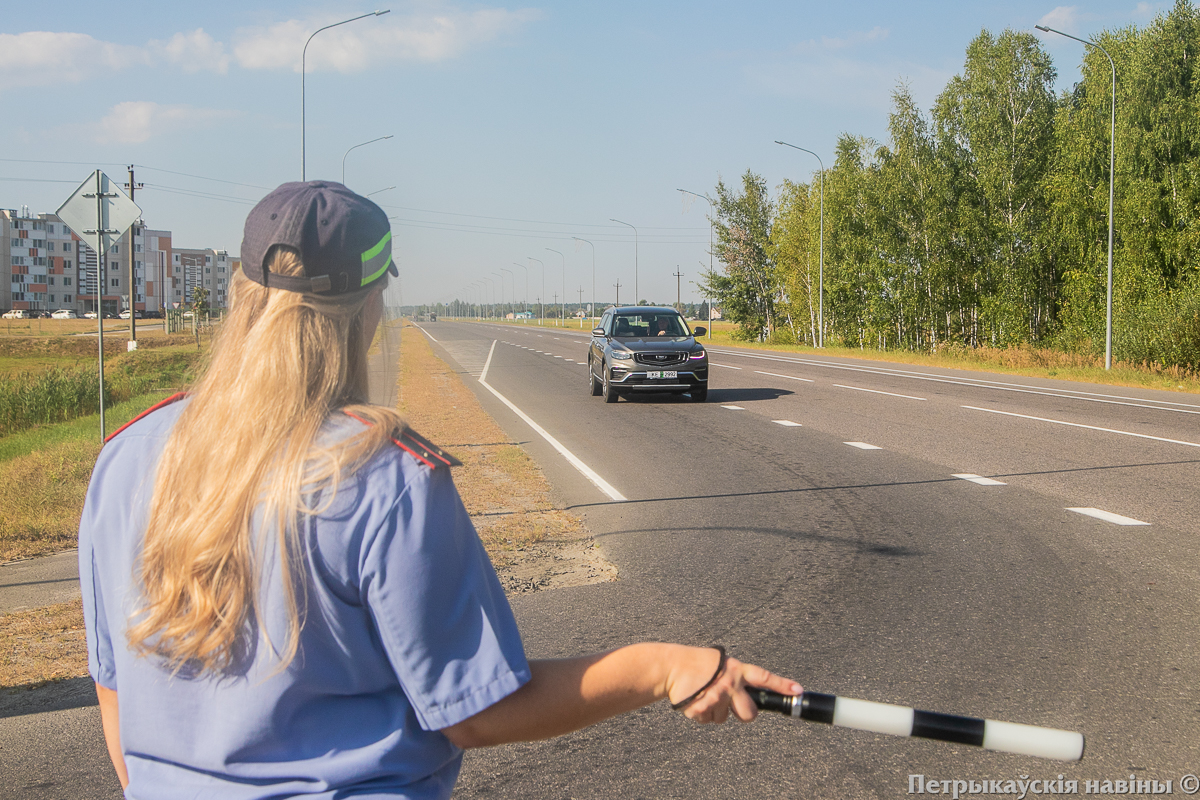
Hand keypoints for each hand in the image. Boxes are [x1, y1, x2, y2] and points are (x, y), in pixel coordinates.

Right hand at [666, 646, 800, 723]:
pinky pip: (708, 720)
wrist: (671, 666)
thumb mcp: (720, 663)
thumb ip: (736, 677)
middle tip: (731, 706)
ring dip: (715, 711)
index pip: (764, 678)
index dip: (782, 685)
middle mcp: (730, 684)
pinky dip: (701, 713)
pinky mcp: (703, 709)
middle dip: (743, 714)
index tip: (798, 691)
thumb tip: (749, 692)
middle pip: (750, 714)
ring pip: (724, 718)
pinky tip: (695, 699)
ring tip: (704, 693)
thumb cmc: (697, 664)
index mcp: (737, 670)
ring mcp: (717, 698)